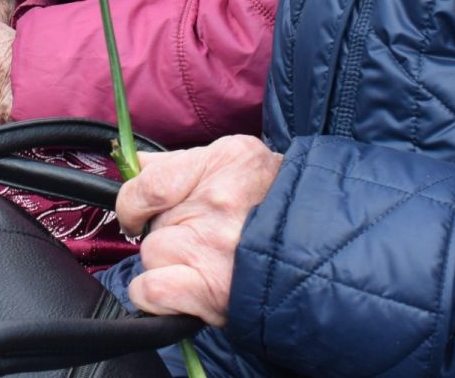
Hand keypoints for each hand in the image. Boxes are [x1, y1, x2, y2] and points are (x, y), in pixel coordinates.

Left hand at [117, 136, 284, 326]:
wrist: (321, 249)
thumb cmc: (275, 202)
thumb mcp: (236, 159)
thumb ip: (181, 161)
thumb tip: (134, 163)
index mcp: (225, 162)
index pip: (149, 183)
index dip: (133, 202)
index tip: (137, 212)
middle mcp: (219, 202)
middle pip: (151, 223)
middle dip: (167, 230)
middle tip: (202, 235)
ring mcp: (214, 249)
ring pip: (152, 256)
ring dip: (169, 262)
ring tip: (207, 260)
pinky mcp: (211, 292)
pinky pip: (150, 291)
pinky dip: (156, 294)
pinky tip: (183, 288)